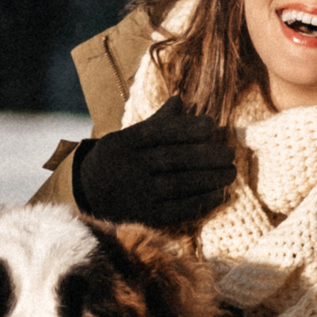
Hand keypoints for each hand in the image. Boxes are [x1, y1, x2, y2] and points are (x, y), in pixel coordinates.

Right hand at [70, 94, 235, 225]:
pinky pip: (178, 209)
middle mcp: (128, 168)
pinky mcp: (144, 217)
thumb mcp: (126, 138)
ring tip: (231, 173)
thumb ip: (155, 123)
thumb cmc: (115, 161)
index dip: (186, 129)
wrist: (85, 196)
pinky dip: (202, 202)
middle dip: (206, 156)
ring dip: (210, 179)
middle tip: (230, 154)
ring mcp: (136, 194)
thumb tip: (181, 99)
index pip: (158, 133)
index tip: (211, 126)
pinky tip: (220, 196)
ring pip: (179, 184)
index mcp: (123, 144)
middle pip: (173, 159)